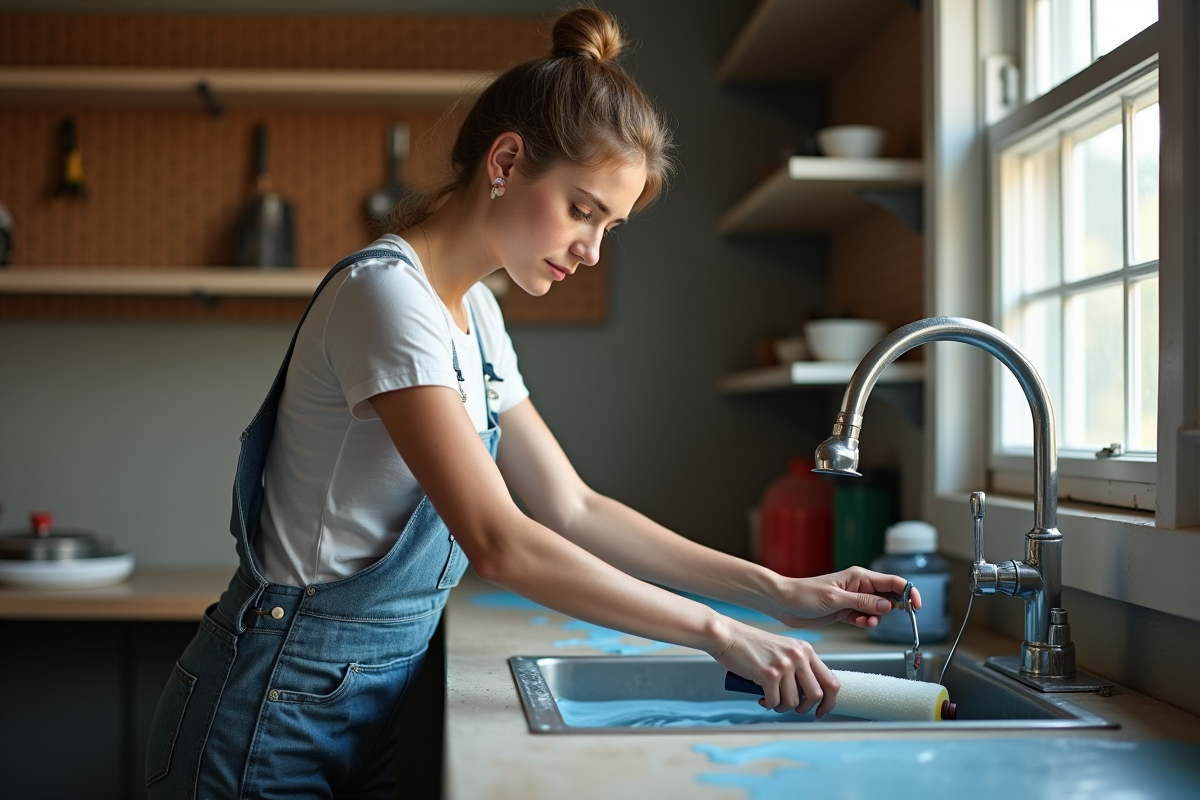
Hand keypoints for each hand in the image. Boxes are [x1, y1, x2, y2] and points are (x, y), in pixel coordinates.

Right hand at [711, 619, 840, 716]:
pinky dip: (769, 705)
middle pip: (816, 695)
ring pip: (793, 702)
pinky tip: (762, 699)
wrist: (728, 636)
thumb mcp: (783, 649)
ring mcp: (784, 665)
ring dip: (782, 707)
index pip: (831, 681)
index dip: (830, 702)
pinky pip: (775, 702)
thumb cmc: (751, 645)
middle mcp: (799, 656)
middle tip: (794, 709)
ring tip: (772, 700)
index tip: (821, 710)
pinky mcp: (769, 674)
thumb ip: (797, 665)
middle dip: (805, 708)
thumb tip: (807, 693)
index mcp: (805, 650)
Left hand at [771, 566, 921, 629]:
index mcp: (859, 577)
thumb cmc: (804, 595)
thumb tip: (887, 605)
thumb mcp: (835, 599)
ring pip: (879, 609)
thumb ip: (862, 603)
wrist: (784, 603)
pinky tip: (859, 623)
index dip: (909, 593)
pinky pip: (866, 617)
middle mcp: (860, 587)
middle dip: (893, 609)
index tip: (917, 607)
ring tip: (865, 622)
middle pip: (890, 596)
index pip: (893, 582)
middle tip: (885, 617)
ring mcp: (854, 599)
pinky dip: (866, 622)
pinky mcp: (847, 612)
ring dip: (877, 618)